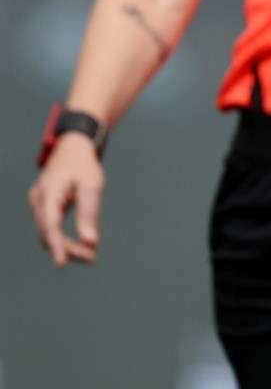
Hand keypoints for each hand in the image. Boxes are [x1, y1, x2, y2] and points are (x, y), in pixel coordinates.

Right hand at [27, 134, 103, 267]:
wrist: (72, 147)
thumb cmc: (83, 165)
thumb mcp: (92, 185)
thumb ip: (89, 213)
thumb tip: (90, 242)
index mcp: (49, 192)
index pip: (50, 225)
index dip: (57, 246)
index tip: (61, 264)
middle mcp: (38, 200)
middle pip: (48, 233)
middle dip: (68, 249)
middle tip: (92, 258)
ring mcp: (38, 203)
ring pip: (48, 233)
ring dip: (66, 246)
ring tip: (90, 255)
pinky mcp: (43, 206)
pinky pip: (50, 227)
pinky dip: (64, 238)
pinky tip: (81, 244)